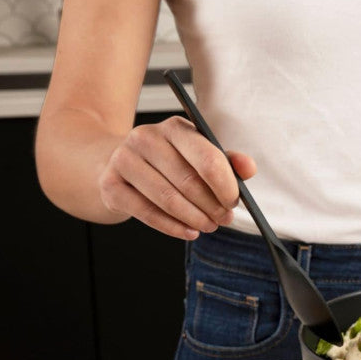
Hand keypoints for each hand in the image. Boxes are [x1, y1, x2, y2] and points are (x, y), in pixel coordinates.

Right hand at [98, 116, 256, 238]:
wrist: (115, 163)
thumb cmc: (167, 162)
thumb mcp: (198, 155)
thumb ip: (226, 161)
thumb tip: (249, 168)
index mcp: (174, 127)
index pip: (207, 158)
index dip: (225, 185)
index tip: (234, 202)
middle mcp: (146, 138)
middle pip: (188, 182)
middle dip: (212, 206)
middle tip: (224, 219)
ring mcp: (124, 160)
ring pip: (168, 199)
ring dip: (194, 219)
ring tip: (208, 226)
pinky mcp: (111, 184)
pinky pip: (147, 213)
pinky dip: (172, 227)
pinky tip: (188, 232)